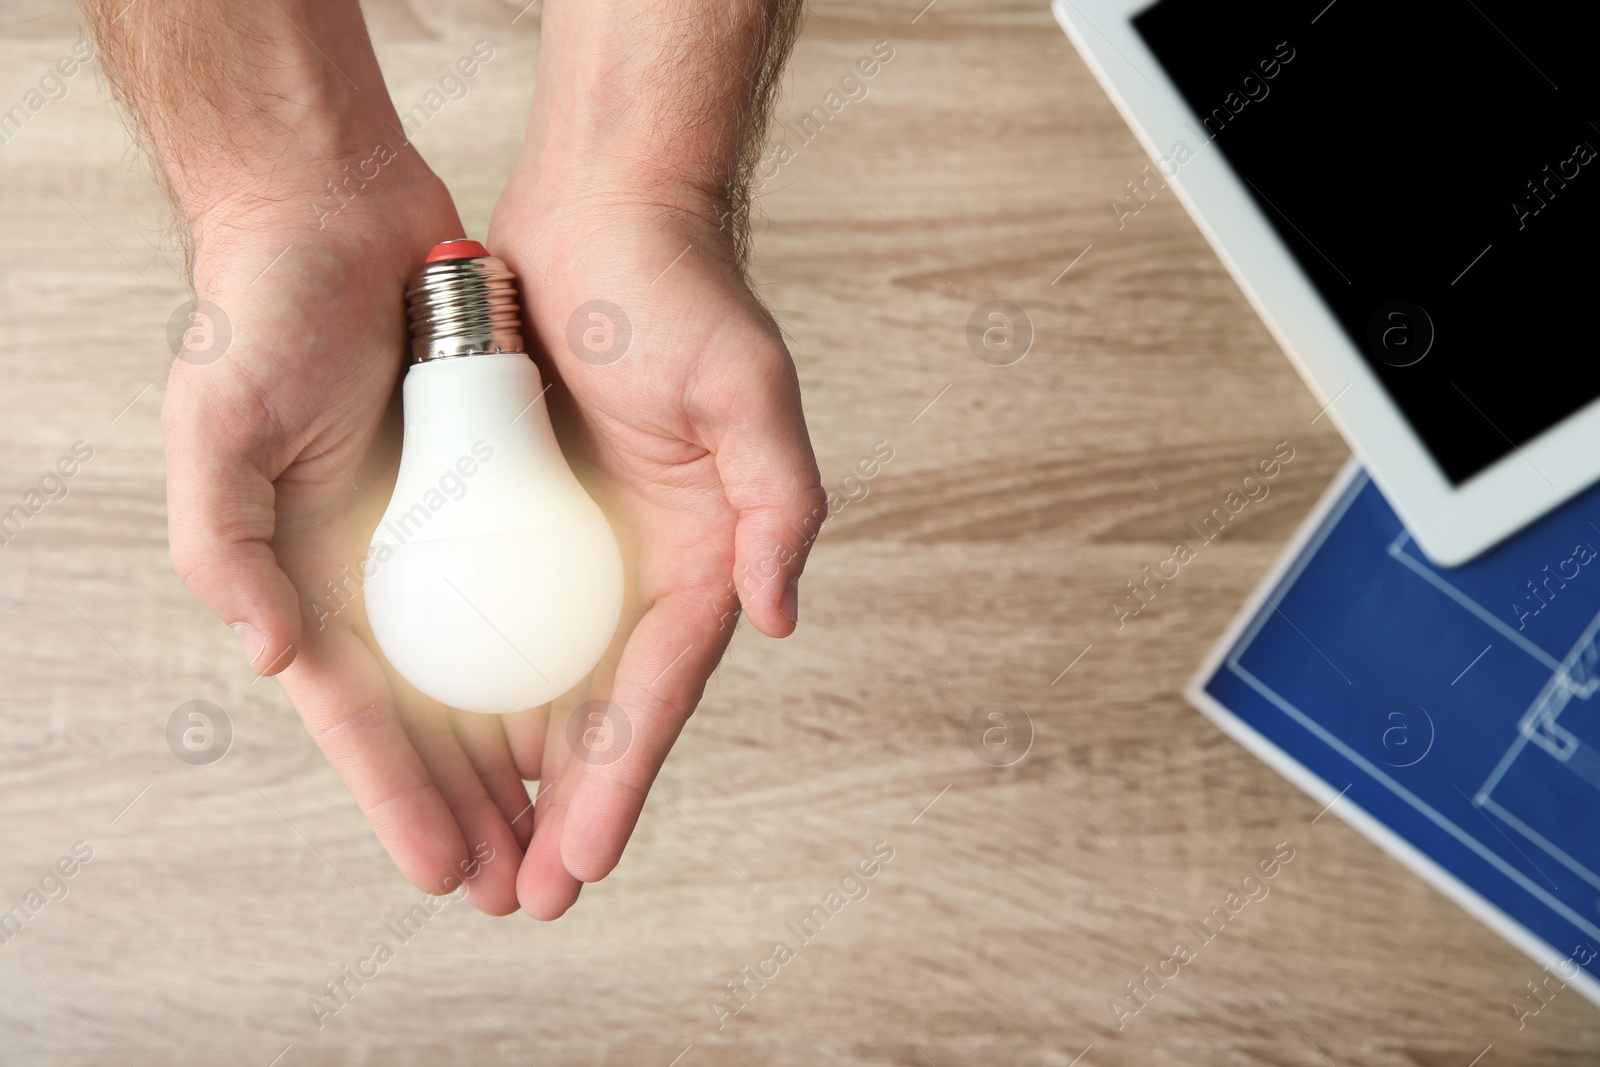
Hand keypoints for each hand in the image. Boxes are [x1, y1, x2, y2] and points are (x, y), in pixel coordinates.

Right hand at [163, 166, 527, 914]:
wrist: (334, 209)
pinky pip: (535, 591)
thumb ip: (225, 548)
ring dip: (525, 758)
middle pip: (435, 721)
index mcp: (303, 581)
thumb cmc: (255, 312)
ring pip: (494, 674)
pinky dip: (556, 658)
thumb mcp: (216, 427)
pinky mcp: (496, 489)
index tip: (452, 875)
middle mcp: (376, 575)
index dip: (400, 799)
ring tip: (565, 833)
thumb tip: (273, 662)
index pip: (359, 720)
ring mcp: (441, 537)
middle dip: (475, 808)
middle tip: (527, 890)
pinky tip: (591, 716)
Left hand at [483, 174, 825, 917]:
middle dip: (572, 808)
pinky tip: (450, 749)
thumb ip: (782, 504)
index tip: (588, 856)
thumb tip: (780, 620)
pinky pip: (499, 621)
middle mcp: (645, 568)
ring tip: (490, 859)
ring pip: (548, 686)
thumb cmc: (680, 296)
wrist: (600, 215)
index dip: (626, 774)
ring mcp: (582, 549)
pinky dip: (481, 690)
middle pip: (604, 711)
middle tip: (532, 899)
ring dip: (522, 776)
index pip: (661, 688)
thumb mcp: (748, 389)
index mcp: (707, 554)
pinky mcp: (523, 518)